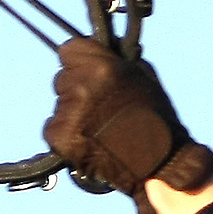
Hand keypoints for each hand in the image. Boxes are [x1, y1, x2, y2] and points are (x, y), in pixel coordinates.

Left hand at [46, 37, 212, 213]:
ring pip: (61, 105)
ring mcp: (67, 111)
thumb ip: (114, 61)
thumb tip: (99, 48)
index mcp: (101, 67)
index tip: (90, 73)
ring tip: (102, 131)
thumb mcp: (143, 78)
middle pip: (64, 79)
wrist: (159, 165)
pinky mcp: (57, 136)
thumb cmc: (157, 120)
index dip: (81, 62)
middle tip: (102, 109)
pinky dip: (67, 135)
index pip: (70, 50)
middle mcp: (80, 85)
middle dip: (78, 90)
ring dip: (74, 114)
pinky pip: (53, 128)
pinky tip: (91, 143)